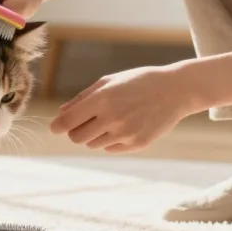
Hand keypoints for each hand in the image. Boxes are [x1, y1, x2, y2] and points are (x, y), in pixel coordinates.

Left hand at [50, 65, 194, 152]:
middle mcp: (112, 118)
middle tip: (84, 122)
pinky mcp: (137, 144)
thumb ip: (83, 98)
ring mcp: (125, 133)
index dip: (58, 126)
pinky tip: (125, 124)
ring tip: (110, 119)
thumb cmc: (138, 82)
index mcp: (102, 99)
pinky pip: (110, 148)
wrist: (175, 90)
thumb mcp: (109, 82)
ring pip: (93, 144)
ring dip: (94, 134)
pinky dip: (111, 140)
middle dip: (75, 131)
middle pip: (76, 138)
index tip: (56, 126)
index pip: (67, 122)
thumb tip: (61, 114)